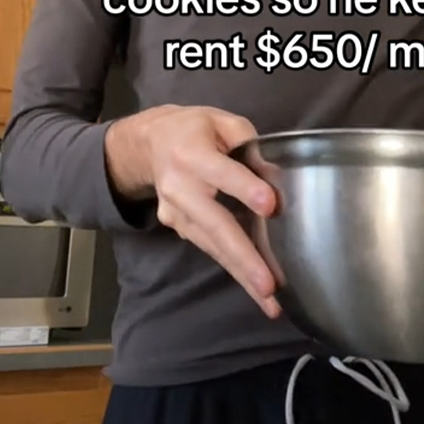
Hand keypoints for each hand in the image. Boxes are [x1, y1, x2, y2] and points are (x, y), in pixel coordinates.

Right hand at [104, 105, 278, 317]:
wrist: (146, 144)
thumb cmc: (194, 129)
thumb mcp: (221, 121)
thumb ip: (248, 142)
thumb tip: (276, 176)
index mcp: (190, 152)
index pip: (220, 172)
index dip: (244, 188)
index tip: (270, 206)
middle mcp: (179, 186)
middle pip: (214, 224)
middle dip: (243, 255)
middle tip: (268, 285)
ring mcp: (175, 212)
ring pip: (212, 245)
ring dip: (241, 274)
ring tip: (270, 302)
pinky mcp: (177, 227)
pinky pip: (208, 247)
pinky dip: (232, 268)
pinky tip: (255, 289)